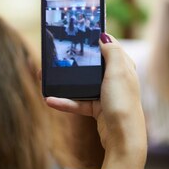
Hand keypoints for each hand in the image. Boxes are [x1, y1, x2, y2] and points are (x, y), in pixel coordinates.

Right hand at [46, 33, 146, 164]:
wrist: (123, 138)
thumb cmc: (122, 103)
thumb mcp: (118, 72)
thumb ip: (111, 52)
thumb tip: (103, 35)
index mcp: (123, 67)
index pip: (108, 46)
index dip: (94, 38)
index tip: (77, 30)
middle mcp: (115, 79)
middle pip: (92, 65)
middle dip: (74, 60)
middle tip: (56, 53)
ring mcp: (106, 94)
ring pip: (81, 84)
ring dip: (64, 82)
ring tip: (45, 77)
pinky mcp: (97, 110)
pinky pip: (78, 103)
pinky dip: (65, 102)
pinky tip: (49, 100)